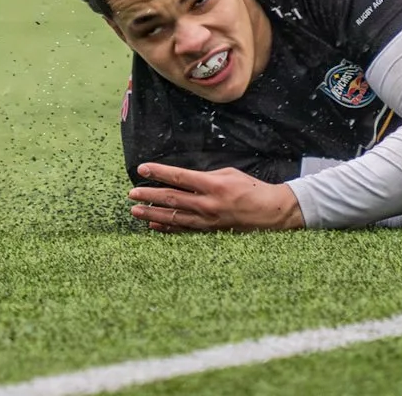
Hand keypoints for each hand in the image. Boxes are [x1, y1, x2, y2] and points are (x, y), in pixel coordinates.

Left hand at [128, 164, 303, 231]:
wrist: (270, 213)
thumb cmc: (250, 188)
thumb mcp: (229, 174)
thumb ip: (205, 176)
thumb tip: (184, 179)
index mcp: (213, 185)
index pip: (179, 177)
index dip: (159, 172)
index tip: (142, 169)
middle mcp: (207, 204)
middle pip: (172, 199)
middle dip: (149, 195)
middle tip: (131, 193)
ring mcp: (207, 221)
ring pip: (174, 217)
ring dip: (152, 213)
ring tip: (135, 210)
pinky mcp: (209, 233)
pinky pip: (183, 231)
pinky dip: (167, 228)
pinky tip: (154, 225)